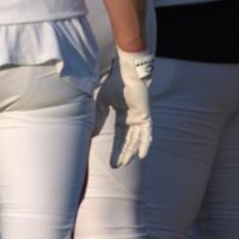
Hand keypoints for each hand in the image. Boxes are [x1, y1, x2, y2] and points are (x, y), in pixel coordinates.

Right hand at [95, 48, 153, 167]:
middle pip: (128, 141)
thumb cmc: (114, 84)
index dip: (116, 149)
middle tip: (116, 166)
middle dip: (123, 154)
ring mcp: (140, 117)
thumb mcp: (102, 104)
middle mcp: (133, 119)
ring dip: (131, 151)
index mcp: (124, 116)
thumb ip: (99, 119)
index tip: (111, 161)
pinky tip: (142, 155)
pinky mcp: (145, 115)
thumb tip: (92, 135)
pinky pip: (146, 133)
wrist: (125, 72)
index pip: (120, 136)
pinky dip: (145, 144)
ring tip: (125, 163)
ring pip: (136, 139)